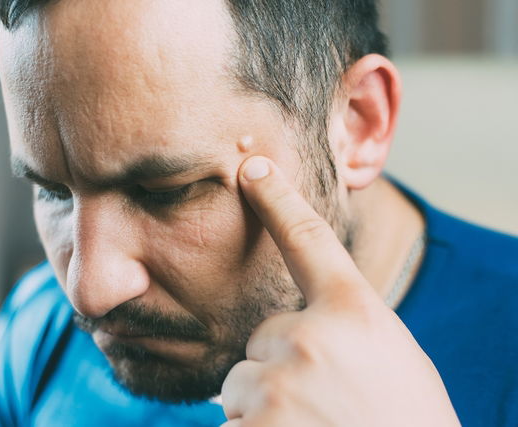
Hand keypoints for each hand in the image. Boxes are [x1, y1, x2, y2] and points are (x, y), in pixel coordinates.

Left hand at [220, 156, 459, 426]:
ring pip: (240, 384)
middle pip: (261, 337)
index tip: (251, 168)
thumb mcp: (392, 361)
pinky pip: (230, 422)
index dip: (278, 199)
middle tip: (325, 405)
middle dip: (280, 367)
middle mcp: (311, 338)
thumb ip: (342, 329)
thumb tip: (285, 327)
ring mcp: (278, 386)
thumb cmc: (405, 422)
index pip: (309, 239)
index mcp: (354, 314)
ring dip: (264, 408)